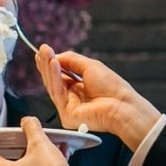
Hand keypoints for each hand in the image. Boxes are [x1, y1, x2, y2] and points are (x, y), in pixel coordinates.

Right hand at [36, 44, 160, 151]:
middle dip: (47, 64)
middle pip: (54, 81)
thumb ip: (71, 60)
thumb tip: (54, 56)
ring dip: (49, 68)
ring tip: (45, 53)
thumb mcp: (90, 66)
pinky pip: (58, 94)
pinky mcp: (67, 116)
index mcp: (81, 88)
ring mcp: (69, 108)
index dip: (51, 64)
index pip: (61, 76)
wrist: (122, 105)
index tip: (44, 50)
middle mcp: (74, 98)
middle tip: (42, 49)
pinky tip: (54, 64)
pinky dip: (55, 77)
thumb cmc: (113, 88)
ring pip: (54, 86)